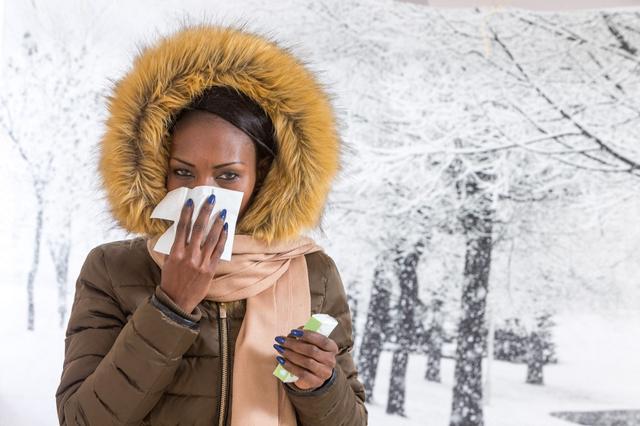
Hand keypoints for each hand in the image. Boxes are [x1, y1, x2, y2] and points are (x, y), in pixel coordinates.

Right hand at [160, 194, 227, 312]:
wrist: (177, 301)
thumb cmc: (170, 280)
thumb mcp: (166, 262)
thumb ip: (172, 247)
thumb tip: (178, 231)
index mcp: (175, 253)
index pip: (182, 228)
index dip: (187, 213)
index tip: (191, 201)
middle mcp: (188, 256)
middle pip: (198, 229)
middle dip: (205, 212)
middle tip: (211, 199)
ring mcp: (200, 262)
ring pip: (211, 238)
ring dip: (217, 223)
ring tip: (221, 212)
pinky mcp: (210, 269)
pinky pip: (218, 251)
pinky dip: (223, 238)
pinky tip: (226, 229)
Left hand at [274, 327, 338, 389]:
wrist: (315, 374)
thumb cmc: (312, 354)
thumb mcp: (313, 344)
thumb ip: (305, 337)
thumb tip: (292, 334)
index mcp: (332, 348)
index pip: (322, 340)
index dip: (307, 335)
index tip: (293, 331)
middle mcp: (330, 361)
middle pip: (312, 351)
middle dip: (294, 344)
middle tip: (281, 340)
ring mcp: (324, 373)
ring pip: (306, 362)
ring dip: (290, 354)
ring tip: (279, 348)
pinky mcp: (315, 382)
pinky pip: (301, 373)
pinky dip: (289, 366)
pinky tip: (281, 360)